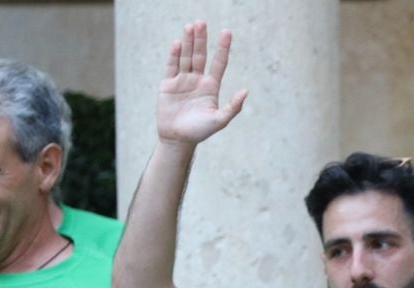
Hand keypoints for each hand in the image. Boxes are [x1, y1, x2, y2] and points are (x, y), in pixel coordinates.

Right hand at [157, 20, 248, 146]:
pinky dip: (175, 55)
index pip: (219, 62)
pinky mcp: (168, 84)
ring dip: (188, 42)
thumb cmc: (200, 131)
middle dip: (201, 39)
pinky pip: (171, 66)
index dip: (223, 48)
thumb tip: (246, 91)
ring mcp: (182, 80)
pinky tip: (178, 43)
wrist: (178, 140)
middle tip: (202, 22)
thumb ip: (233, 107)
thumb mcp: (219, 120)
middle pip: (201, 55)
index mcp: (211, 86)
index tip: (227, 32)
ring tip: (191, 26)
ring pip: (186, 57)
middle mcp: (197, 80)